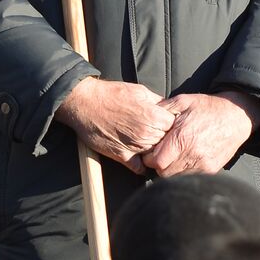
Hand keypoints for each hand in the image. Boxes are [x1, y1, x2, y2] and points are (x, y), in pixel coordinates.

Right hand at [56, 77, 174, 173]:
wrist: (85, 102)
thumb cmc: (111, 94)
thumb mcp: (140, 91)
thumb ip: (157, 101)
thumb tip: (168, 107)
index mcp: (153, 117)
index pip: (174, 126)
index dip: (170, 123)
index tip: (165, 122)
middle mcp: (146, 134)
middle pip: (166, 141)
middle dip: (164, 137)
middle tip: (156, 131)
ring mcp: (134, 147)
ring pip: (155, 154)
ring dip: (153, 150)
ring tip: (146, 141)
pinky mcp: (120, 156)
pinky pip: (138, 167)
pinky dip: (141, 165)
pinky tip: (140, 158)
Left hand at [141, 92, 259, 176]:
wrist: (237, 116)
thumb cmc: (209, 108)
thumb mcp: (183, 101)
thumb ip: (162, 110)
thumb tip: (145, 118)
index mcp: (182, 138)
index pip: (156, 162)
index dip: (150, 158)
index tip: (152, 151)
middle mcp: (193, 155)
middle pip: (164, 173)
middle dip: (159, 165)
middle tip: (162, 153)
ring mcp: (203, 165)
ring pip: (176, 177)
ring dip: (171, 169)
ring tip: (175, 155)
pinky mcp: (211, 170)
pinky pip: (190, 177)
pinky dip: (184, 171)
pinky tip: (186, 158)